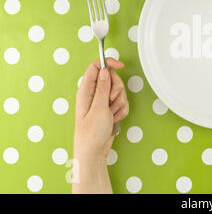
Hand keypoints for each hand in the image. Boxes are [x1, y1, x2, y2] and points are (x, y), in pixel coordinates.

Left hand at [73, 58, 128, 193]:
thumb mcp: (98, 108)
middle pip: (112, 79)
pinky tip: (114, 120)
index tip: (121, 66)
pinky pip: (122, 103)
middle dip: (117, 90)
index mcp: (86, 90)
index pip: (96, 67)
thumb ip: (102, 87)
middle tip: (112, 101)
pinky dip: (121, 111)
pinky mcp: (109, 109)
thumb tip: (104, 70)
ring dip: (119, 103)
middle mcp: (93, 94)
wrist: (93, 152)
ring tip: (111, 115)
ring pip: (119, 92)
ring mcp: (102, 102)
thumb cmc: (90, 133)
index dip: (109, 63)